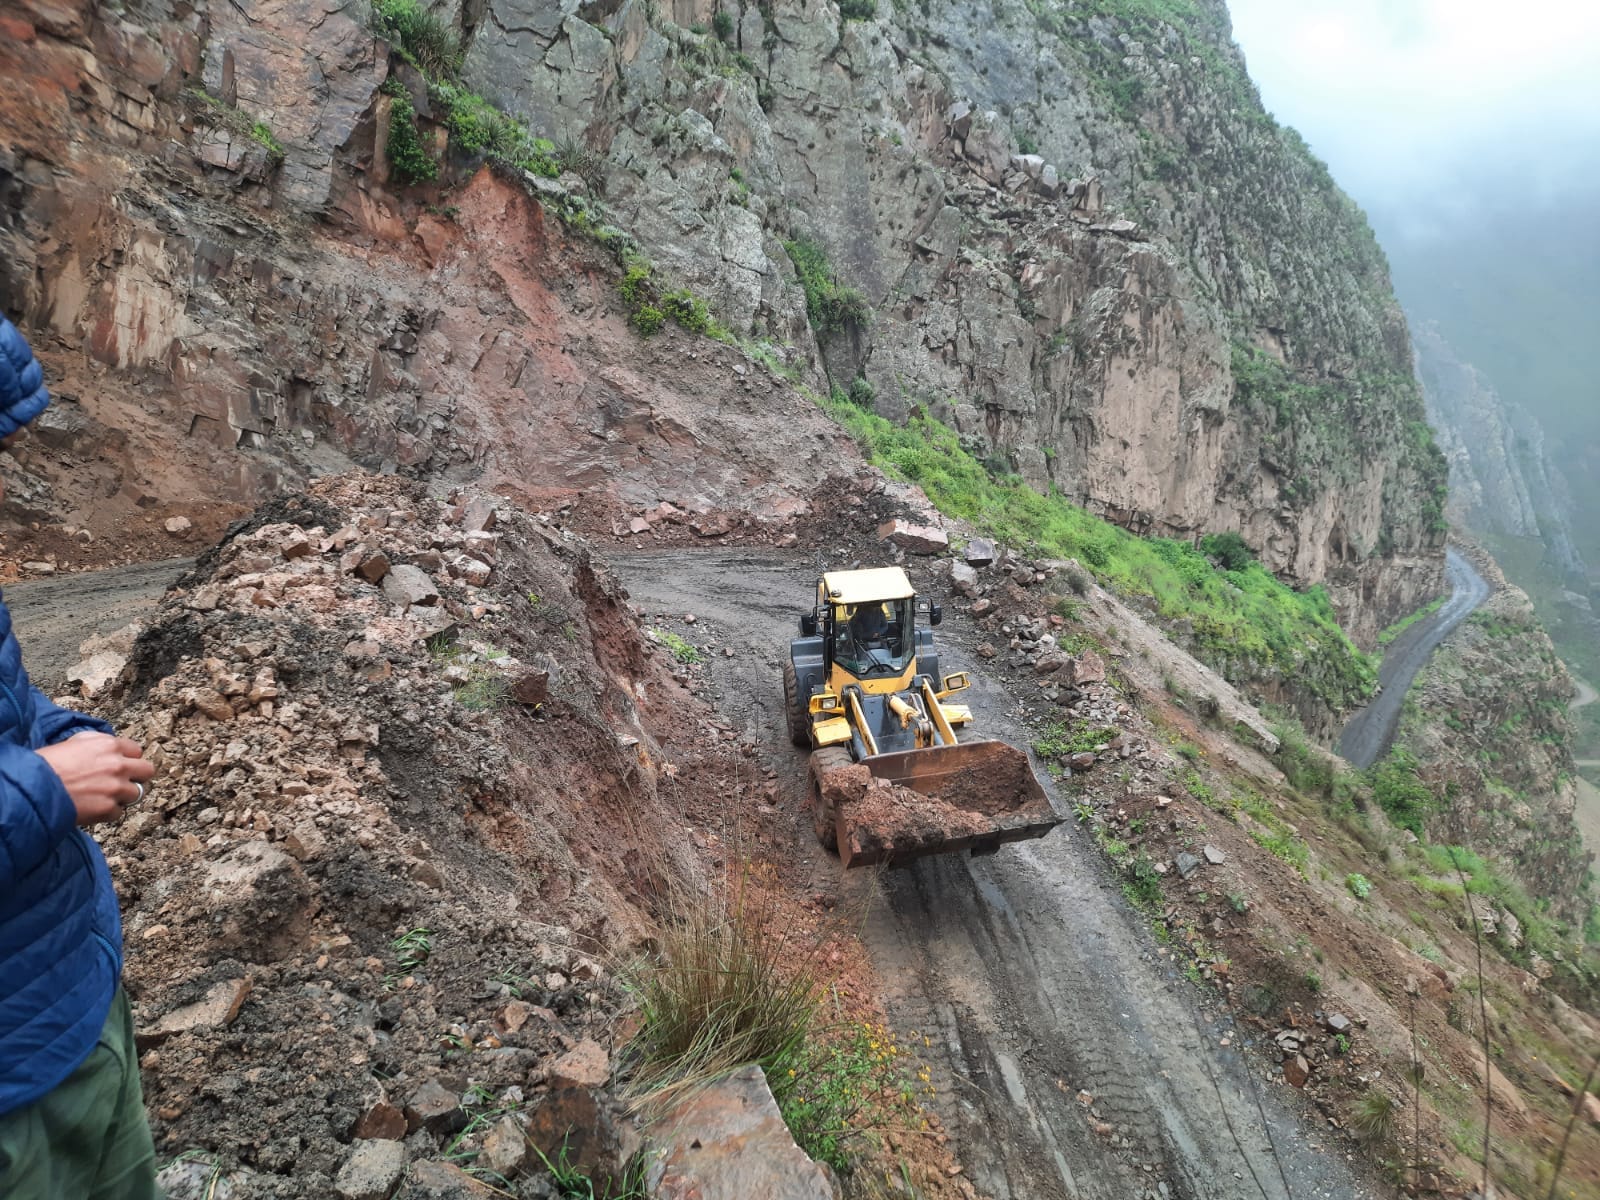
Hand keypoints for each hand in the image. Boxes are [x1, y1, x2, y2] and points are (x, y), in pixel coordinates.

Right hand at [37, 732, 154, 826]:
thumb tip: (111, 747)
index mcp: (110, 745)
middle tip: (122, 781)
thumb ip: (98, 743)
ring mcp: (116, 788)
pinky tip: (93, 807)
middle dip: (136, 776)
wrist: (35, 787)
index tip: (122, 765)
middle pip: (147, 771)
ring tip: (104, 796)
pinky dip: (109, 812)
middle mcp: (118, 765)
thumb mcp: (75, 742)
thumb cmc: (48, 764)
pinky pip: (119, 812)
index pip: (137, 750)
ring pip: (136, 793)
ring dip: (123, 796)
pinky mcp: (109, 808)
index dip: (129, 759)